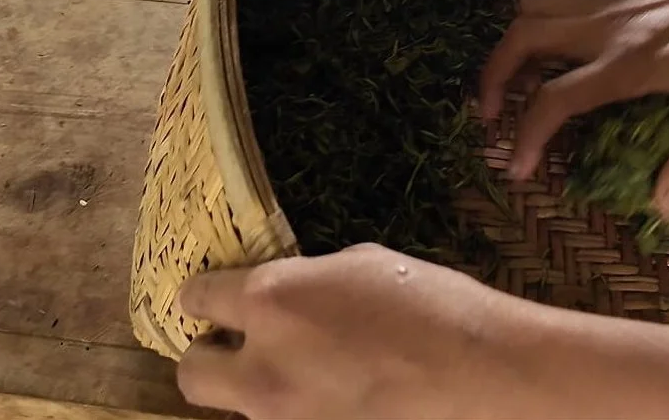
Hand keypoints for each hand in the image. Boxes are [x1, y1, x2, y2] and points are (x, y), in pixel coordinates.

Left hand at [176, 245, 535, 418]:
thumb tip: (293, 295)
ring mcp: (279, 417)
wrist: (477, 372)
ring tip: (306, 374)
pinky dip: (295, 410)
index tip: (220, 298)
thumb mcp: (362, 265)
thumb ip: (310, 281)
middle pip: (191, 370)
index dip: (208, 296)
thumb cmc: (431, 303)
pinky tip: (335, 397)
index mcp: (272, 299)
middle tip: (244, 346)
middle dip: (209, 355)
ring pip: (236, 407)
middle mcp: (260, 364)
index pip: (199, 297)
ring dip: (256, 387)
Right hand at [479, 0, 668, 219]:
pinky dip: (534, 21)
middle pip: (524, 37)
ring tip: (511, 85)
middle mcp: (605, 29)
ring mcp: (605, 7)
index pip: (557, 98)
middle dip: (494, 76)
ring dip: (510, 45)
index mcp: (629, 63)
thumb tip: (666, 210)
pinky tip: (545, 53)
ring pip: (533, 8)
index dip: (528, 136)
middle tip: (490, 118)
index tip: (518, 171)